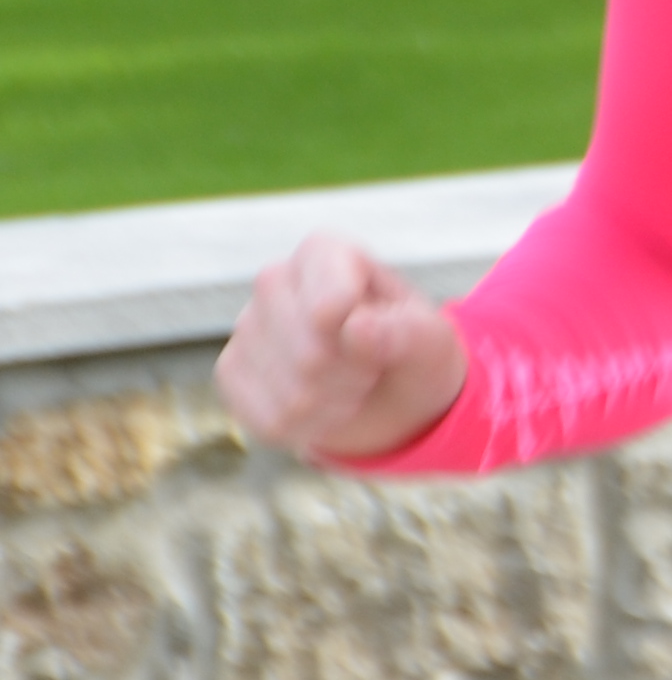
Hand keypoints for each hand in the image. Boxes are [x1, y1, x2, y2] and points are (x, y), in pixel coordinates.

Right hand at [219, 233, 469, 466]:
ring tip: (352, 385)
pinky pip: (270, 418)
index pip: (327, 294)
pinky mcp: (232, 372)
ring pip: (292, 391)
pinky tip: (323, 406)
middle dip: (356, 374)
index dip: (358, 328)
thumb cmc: (411, 351)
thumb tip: (356, 328)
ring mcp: (246, 328)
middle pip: (310, 352)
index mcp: (326, 254)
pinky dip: (309, 426)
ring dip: (337, 403)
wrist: (388, 392)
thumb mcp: (432, 340)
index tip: (376, 333)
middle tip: (373, 366)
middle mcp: (275, 282)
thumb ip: (407, 330)